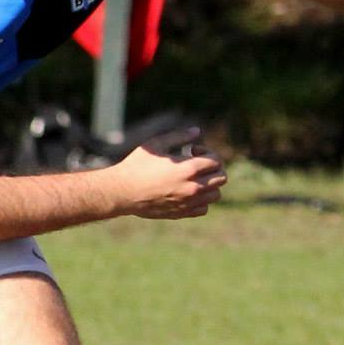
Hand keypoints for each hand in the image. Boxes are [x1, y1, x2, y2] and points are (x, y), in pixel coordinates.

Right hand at [103, 132, 225, 219]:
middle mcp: (193, 187)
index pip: (216, 161)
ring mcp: (188, 202)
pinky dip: (201, 201)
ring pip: (215, 195)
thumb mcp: (156, 144)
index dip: (207, 152)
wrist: (122, 192)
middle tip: (197, 165)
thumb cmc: (137, 165)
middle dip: (213, 168)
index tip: (192, 151)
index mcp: (189, 168)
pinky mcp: (181, 213)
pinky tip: (188, 192)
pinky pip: (203, 209)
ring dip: (209, 185)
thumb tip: (197, 131)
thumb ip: (179, 136)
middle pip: (221, 178)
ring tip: (193, 179)